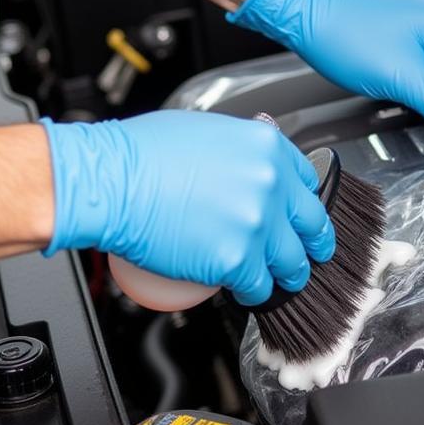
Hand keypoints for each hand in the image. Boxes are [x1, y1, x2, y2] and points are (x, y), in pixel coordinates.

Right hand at [41, 112, 334, 304]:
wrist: (111, 182)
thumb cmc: (141, 154)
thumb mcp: (207, 131)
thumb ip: (240, 152)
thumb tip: (247, 169)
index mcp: (267, 147)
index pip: (308, 182)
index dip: (303, 206)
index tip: (299, 218)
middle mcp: (272, 183)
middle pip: (312, 226)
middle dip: (311, 246)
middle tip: (303, 256)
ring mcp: (258, 224)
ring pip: (291, 264)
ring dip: (285, 275)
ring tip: (275, 280)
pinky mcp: (237, 260)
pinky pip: (258, 287)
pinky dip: (253, 294)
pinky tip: (245, 291)